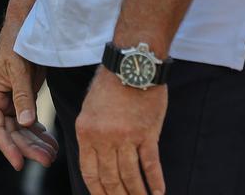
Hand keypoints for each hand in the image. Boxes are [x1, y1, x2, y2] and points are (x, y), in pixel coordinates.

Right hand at [0, 35, 58, 170]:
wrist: (27, 29)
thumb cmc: (16, 44)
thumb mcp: (18, 70)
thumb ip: (22, 97)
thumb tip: (26, 124)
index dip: (6, 146)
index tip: (19, 162)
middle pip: (10, 132)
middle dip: (27, 147)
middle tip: (46, 160)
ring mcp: (8, 103)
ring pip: (21, 131)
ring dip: (35, 143)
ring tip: (51, 155)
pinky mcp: (21, 102)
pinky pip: (29, 123)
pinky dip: (39, 133)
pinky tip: (50, 143)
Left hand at [75, 69, 166, 194]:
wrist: (131, 64)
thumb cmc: (110, 85)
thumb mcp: (89, 110)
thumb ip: (91, 136)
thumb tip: (96, 162)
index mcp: (85, 133)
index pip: (90, 173)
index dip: (98, 192)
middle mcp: (103, 138)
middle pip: (110, 178)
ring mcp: (126, 136)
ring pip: (130, 176)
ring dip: (137, 194)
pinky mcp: (147, 133)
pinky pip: (151, 164)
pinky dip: (155, 181)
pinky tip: (158, 193)